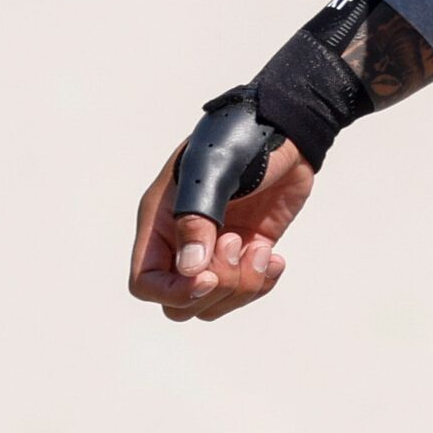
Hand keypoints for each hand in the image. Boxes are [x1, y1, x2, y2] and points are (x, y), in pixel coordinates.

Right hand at [127, 138, 314, 322]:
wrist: (286, 129)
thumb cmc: (239, 141)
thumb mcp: (213, 173)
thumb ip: (199, 220)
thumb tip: (191, 270)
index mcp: (161, 222)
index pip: (145, 283)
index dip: (172, 293)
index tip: (205, 277)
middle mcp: (184, 242)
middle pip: (181, 303)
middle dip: (214, 287)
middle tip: (237, 243)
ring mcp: (217, 250)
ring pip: (214, 303)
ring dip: (242, 286)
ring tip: (258, 249)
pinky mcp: (249, 250)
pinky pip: (246, 291)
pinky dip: (262, 284)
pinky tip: (274, 258)